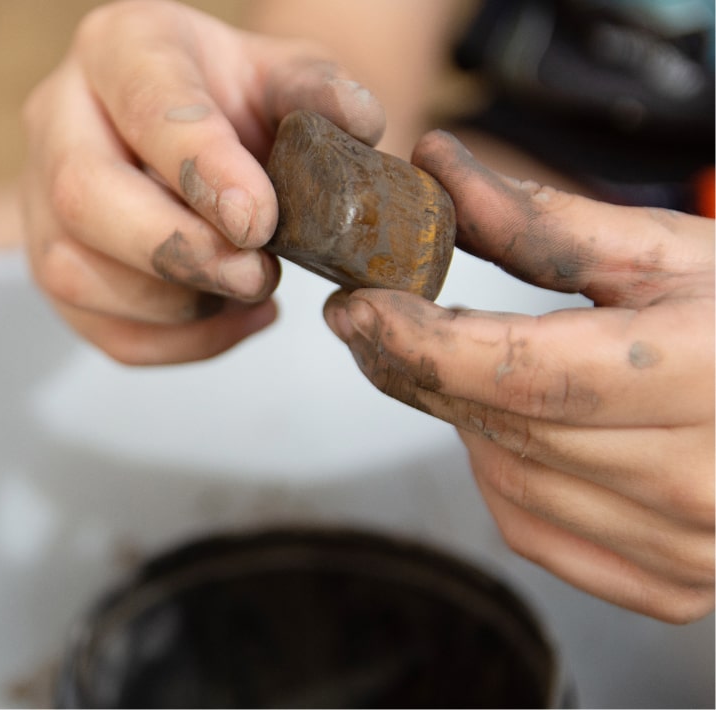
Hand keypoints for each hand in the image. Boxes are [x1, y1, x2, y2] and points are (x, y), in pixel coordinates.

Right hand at [21, 0, 384, 363]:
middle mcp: (58, 118)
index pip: (144, 105)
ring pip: (74, 272)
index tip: (259, 219)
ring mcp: (38, 198)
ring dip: (175, 304)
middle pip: (84, 196)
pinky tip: (231, 319)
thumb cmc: (232, 97)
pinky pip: (96, 328)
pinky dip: (174, 344)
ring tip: (250, 291)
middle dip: (177, 249)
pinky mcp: (49, 266)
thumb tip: (354, 122)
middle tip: (257, 275)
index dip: (200, 168)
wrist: (193, 132)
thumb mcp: (283, 73)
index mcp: (118, 48)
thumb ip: (318, 90)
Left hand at [324, 130, 714, 622]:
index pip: (522, 372)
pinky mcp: (673, 586)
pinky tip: (516, 429)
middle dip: (420, 369)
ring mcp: (688, 546)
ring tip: (469, 365)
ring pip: (507, 483)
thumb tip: (436, 167)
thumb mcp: (671, 253)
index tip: (356, 308)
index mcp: (704, 374)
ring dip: (463, 421)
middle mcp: (698, 478)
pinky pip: (537, 532)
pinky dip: (503, 478)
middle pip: (503, 426)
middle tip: (377, 323)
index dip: (421, 341)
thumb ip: (546, 224)